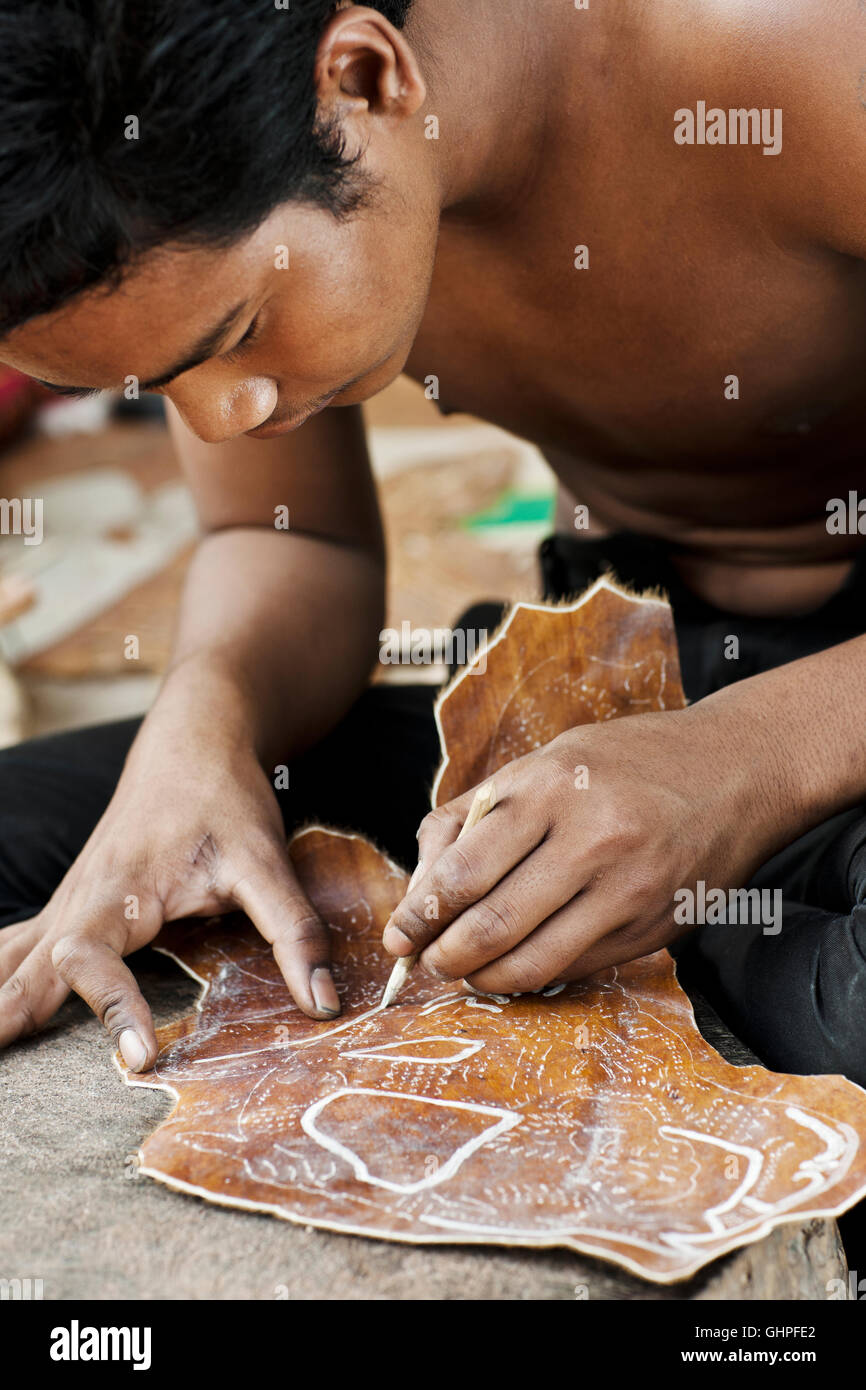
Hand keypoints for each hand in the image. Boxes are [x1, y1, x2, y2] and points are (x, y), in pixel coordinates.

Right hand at [0, 724, 338, 1070]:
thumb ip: (292, 930)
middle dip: (5, 1014)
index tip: (140, 1054)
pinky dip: (2, 973)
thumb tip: (322, 1003)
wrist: (196, 741)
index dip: (113, 1006)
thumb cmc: (225, 798)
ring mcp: (72, 901)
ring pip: (13, 955)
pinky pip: (20, 943)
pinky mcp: (76, 903)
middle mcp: (82, 899)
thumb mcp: (266, 861)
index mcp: (120, 890)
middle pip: (29, 965)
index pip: (91, 959)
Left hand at [382, 702, 786, 992]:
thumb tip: (421, 887)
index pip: (462, 873)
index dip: (418, 916)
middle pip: (490, 926)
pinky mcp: (652, 927)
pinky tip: (520, 962)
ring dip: (484, 978)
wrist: (736, 770)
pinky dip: (535, 974)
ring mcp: (627, 889)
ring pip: (532, 962)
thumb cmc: (624, 762)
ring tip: (468, 970)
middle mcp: (590, 839)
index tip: (399, 934)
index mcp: (550, 787)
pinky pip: (575, 968)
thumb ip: (474, 815)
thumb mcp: (544, 761)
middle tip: (428, 961)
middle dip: (444, 957)